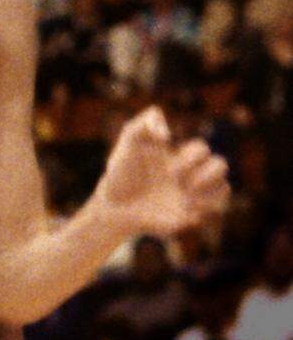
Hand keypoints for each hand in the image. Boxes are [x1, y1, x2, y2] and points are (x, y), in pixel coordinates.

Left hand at [97, 106, 229, 233]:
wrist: (114, 204)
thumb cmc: (122, 170)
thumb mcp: (129, 139)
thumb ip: (145, 122)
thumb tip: (168, 136)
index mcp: (179, 157)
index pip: (202, 148)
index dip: (192, 155)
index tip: (167, 165)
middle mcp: (190, 176)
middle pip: (221, 165)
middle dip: (205, 173)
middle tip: (177, 180)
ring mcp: (191, 196)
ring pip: (225, 189)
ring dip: (209, 192)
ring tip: (184, 195)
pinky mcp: (189, 216)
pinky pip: (213, 212)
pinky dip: (203, 208)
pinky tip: (183, 208)